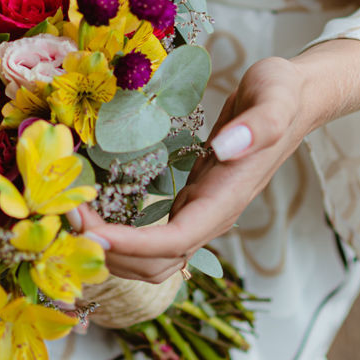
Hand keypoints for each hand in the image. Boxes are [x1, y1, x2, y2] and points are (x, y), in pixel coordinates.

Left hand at [70, 38, 359, 283]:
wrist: (296, 98)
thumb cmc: (283, 95)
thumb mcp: (273, 99)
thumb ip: (256, 127)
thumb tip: (226, 148)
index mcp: (227, 199)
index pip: (174, 242)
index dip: (130, 245)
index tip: (89, 231)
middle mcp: (212, 214)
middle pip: (156, 264)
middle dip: (109, 251)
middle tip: (63, 219)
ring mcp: (202, 210)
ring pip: (153, 258)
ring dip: (110, 249)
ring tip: (70, 218)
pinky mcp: (193, 198)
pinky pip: (153, 235)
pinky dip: (120, 234)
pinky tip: (94, 211)